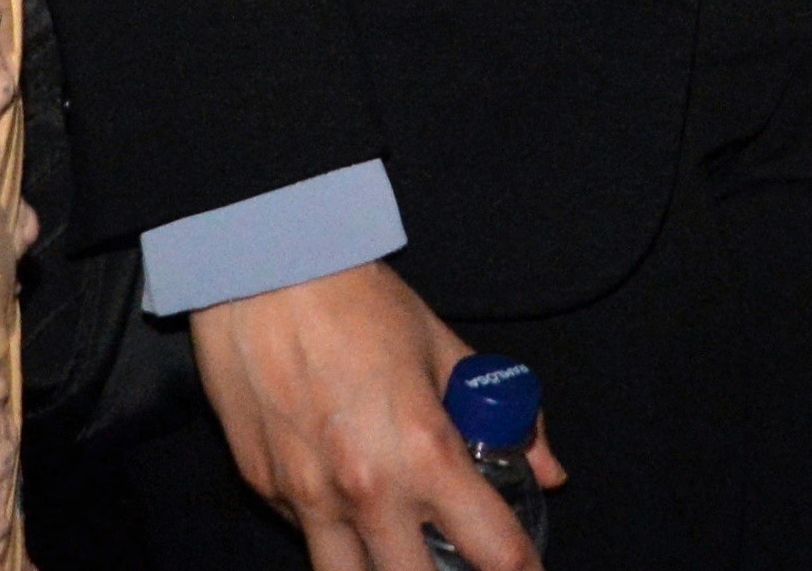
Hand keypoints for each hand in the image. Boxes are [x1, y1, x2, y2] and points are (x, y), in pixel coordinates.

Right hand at [189, 261, 566, 570]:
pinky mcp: (264, 490)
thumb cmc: (358, 302)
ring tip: (400, 551)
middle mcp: (366, 492)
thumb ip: (504, 416)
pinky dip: (335, 532)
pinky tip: (346, 499)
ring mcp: (308, 499)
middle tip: (460, 558)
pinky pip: (308, 535)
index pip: (492, 549)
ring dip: (382, 570)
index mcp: (424, 453)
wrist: (262, 272)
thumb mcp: (444, 348)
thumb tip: (550, 468)